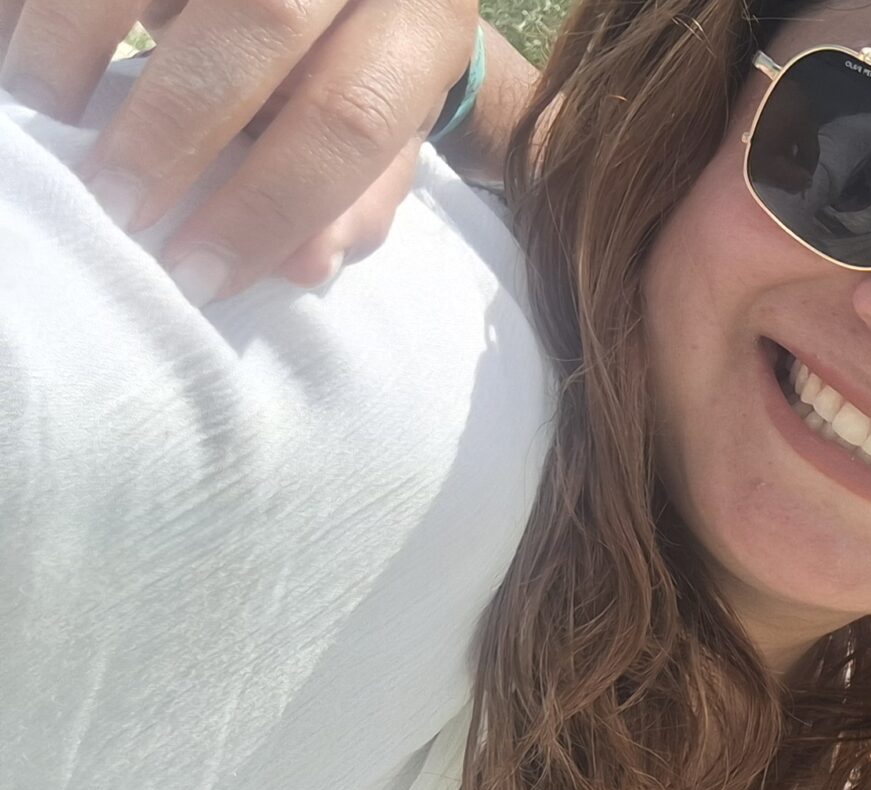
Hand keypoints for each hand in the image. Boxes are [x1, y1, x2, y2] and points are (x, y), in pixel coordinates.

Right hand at [0, 0, 478, 299]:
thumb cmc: (358, 56)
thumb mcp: (382, 119)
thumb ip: (353, 193)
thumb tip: (305, 265)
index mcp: (420, 16)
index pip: (352, 116)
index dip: (272, 204)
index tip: (196, 272)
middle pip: (261, 21)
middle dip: (172, 127)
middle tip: (112, 205)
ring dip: (77, 45)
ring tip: (51, 112)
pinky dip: (36, 7)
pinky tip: (20, 48)